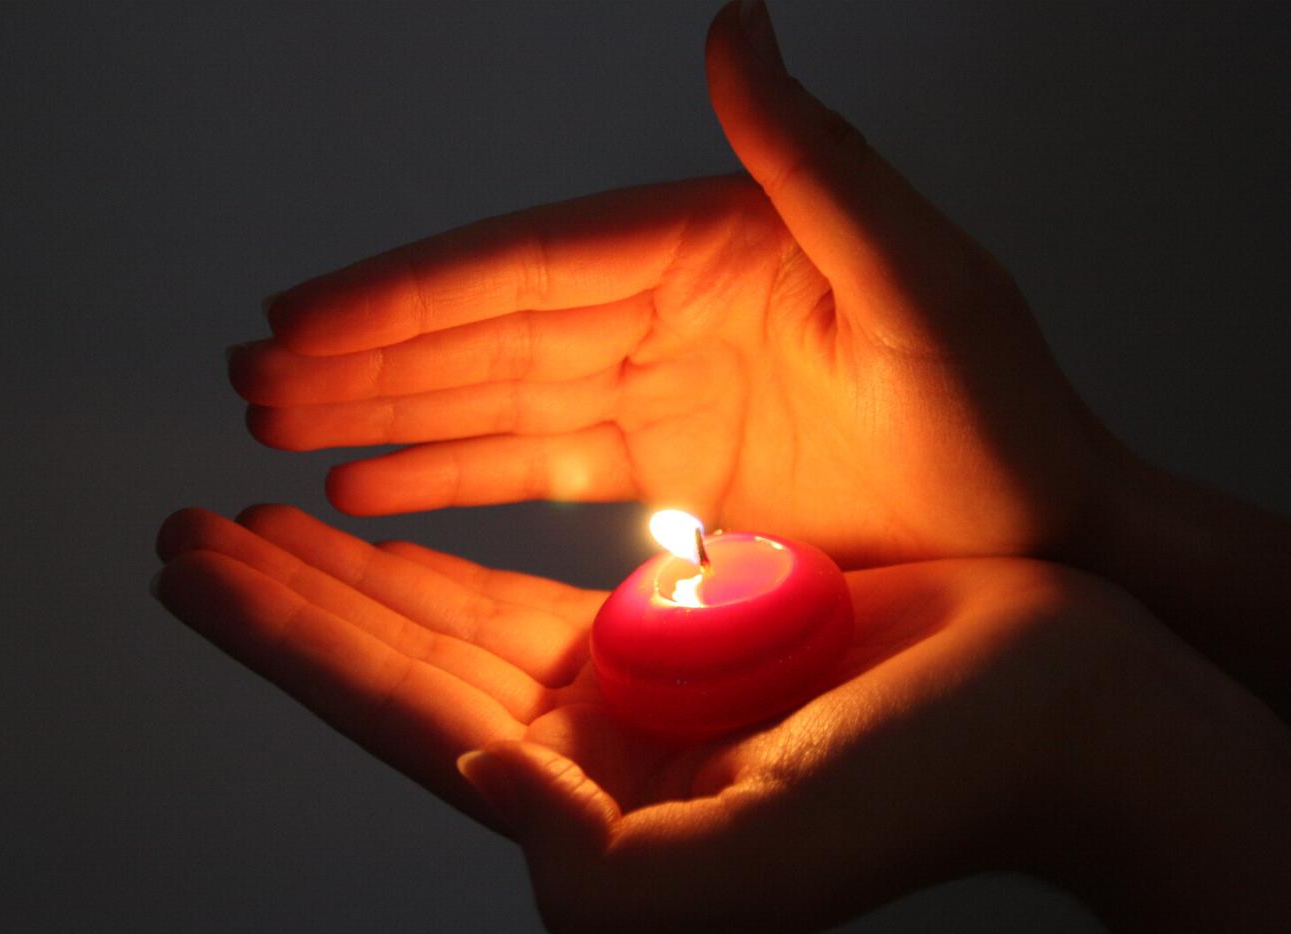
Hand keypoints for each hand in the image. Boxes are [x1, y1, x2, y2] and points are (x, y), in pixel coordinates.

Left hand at [153, 503, 1125, 933]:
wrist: (1070, 703)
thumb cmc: (949, 778)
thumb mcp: (774, 859)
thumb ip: (616, 872)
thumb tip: (484, 794)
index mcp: (603, 819)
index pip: (409, 720)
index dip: (297, 648)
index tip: (202, 576)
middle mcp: (599, 762)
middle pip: (407, 665)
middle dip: (294, 602)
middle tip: (190, 536)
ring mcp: (634, 697)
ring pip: (453, 619)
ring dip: (352, 569)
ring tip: (254, 515)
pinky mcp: (680, 635)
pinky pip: (535, 585)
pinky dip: (453, 551)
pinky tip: (389, 521)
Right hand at [231, 2, 1113, 565]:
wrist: (1039, 525)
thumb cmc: (1000, 405)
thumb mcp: (916, 275)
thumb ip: (812, 161)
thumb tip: (731, 16)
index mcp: (707, 245)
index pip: (528, 266)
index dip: (406, 293)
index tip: (300, 316)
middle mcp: (665, 309)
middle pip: (485, 332)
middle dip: (365, 357)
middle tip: (250, 380)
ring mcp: (658, 391)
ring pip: (492, 400)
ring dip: (385, 414)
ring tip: (280, 434)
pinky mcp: (665, 471)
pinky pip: (536, 471)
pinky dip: (454, 476)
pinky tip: (377, 484)